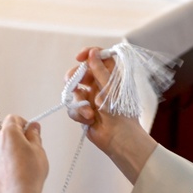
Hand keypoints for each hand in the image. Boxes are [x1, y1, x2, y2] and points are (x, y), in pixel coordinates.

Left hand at [0, 114, 48, 192]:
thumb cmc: (29, 174)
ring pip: (3, 146)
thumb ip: (34, 134)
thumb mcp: (38, 150)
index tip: (31, 131)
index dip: (24, 123)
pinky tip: (17, 171)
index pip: (13, 118)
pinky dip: (7, 161)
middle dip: (19, 138)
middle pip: (7, 133)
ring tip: (25, 163)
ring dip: (12, 150)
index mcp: (7, 133)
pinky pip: (0, 158)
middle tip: (31, 149)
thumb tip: (33, 127)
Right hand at [66, 47, 157, 183]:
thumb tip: (92, 52)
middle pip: (82, 73)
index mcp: (111, 77)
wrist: (118, 139)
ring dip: (79, 102)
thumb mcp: (110, 88)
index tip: (80, 57)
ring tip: (88, 113)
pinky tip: (88, 120)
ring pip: (74, 91)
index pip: (99, 57)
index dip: (89, 54)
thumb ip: (99, 70)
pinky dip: (78, 113)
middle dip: (75, 78)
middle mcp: (101, 85)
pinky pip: (73, 107)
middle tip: (71, 82)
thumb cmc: (121, 114)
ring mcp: (91, 98)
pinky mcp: (84, 111)